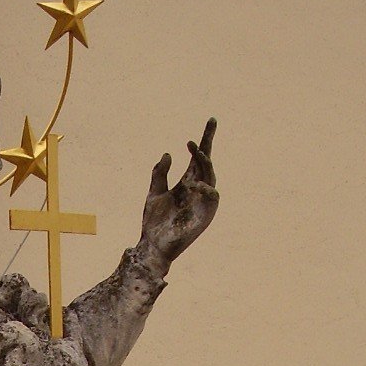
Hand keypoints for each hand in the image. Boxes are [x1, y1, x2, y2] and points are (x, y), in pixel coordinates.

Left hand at [139, 118, 218, 266]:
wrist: (153, 245)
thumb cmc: (154, 223)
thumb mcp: (154, 193)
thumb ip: (160, 174)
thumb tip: (168, 154)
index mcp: (187, 183)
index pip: (199, 158)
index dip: (205, 139)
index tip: (211, 120)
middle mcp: (197, 190)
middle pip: (207, 163)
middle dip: (206, 146)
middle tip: (194, 140)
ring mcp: (202, 201)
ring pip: (211, 175)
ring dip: (204, 163)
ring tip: (195, 152)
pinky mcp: (206, 214)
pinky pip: (213, 196)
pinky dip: (206, 187)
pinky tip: (195, 184)